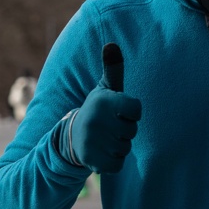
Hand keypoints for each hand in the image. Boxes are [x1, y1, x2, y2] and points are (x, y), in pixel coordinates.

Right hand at [69, 43, 140, 172]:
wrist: (71, 137)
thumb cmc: (98, 110)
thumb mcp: (105, 89)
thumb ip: (113, 68)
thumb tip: (111, 44)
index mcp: (103, 101)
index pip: (137, 110)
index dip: (132, 113)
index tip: (119, 111)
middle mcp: (95, 120)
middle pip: (132, 131)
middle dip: (125, 131)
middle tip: (110, 127)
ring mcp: (92, 141)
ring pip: (125, 148)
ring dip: (119, 146)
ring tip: (105, 139)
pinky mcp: (91, 160)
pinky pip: (117, 164)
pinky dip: (113, 161)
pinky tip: (102, 152)